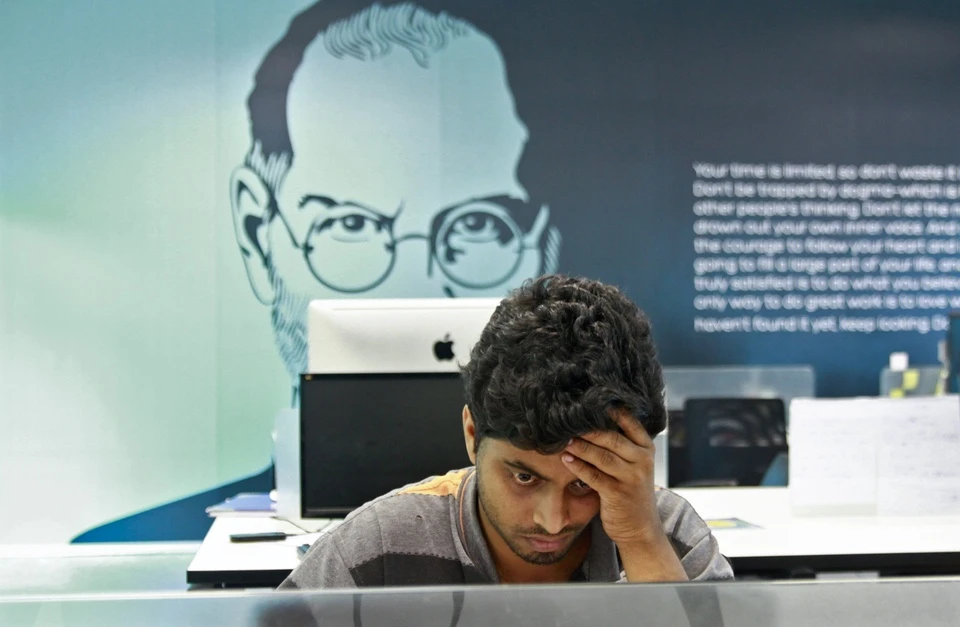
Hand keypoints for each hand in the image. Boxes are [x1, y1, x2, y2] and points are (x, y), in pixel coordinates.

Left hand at [561, 410, 687, 581]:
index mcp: (646, 448)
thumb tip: (589, 420)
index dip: (611, 410)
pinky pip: (594, 476)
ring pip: (603, 456)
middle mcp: (642, 461)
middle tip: (567, 419)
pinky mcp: (618, 494)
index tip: (588, 401)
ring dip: (580, 446)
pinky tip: (565, 458)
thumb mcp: (634, 465)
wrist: (640, 528)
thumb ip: (620, 445)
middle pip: (613, 438)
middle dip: (588, 429)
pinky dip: (578, 466)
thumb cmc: (630, 491)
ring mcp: (632, 478)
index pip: (630, 422)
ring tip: (562, 438)